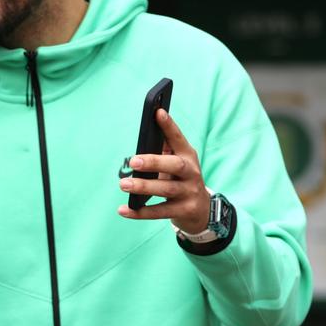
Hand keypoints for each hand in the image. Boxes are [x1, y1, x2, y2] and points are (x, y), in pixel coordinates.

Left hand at [117, 108, 210, 233]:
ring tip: (123, 184)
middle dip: (154, 162)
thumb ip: (163, 150)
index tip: (158, 112)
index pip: (179, 138)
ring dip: (143, 186)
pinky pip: (159, 212)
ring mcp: (189, 193)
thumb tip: (145, 133)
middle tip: (133, 161)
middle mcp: (192, 173)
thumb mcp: (177, 162)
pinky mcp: (183, 211)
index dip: (169, 126)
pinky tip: (123, 210)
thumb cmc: (181, 179)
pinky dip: (140, 212)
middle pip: (175, 166)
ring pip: (166, 189)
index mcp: (188, 156)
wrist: (201, 210)